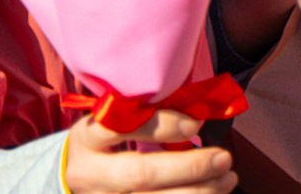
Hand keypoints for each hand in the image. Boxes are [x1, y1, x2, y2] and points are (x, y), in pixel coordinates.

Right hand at [61, 112, 234, 192]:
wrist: (73, 181)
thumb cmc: (104, 146)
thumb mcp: (109, 124)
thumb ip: (141, 117)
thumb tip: (197, 115)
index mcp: (87, 139)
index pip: (120, 127)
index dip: (160, 126)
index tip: (196, 124)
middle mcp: (90, 175)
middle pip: (140, 174)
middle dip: (189, 167)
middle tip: (223, 157)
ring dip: (198, 192)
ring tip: (227, 178)